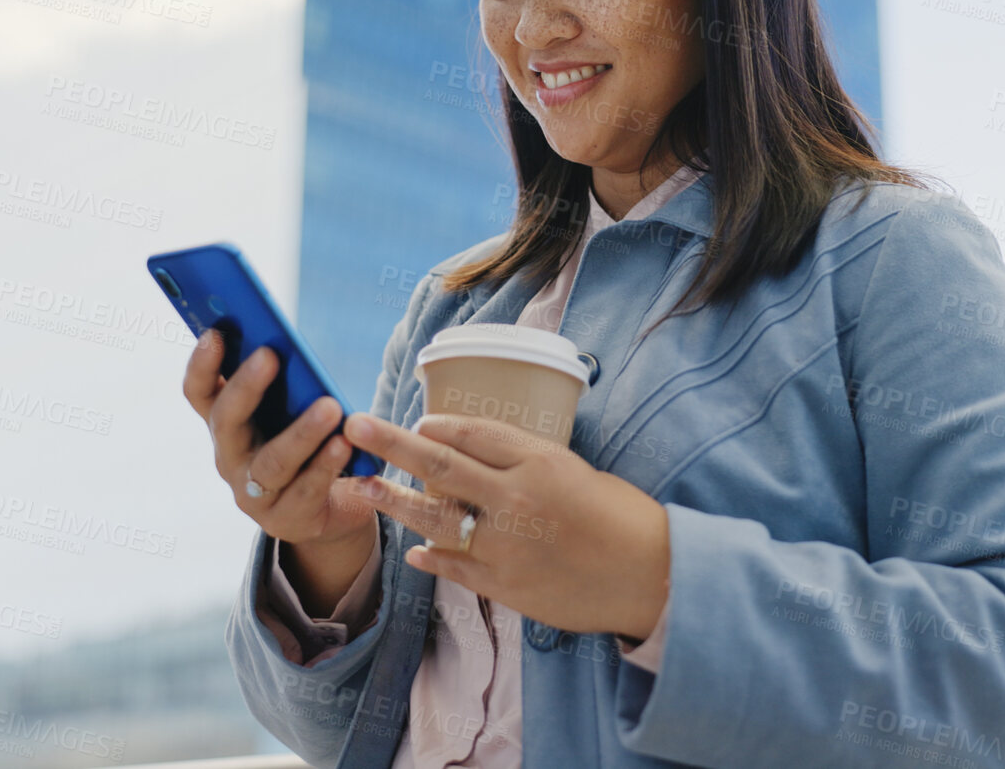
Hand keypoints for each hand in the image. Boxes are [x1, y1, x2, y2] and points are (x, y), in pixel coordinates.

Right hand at [183, 329, 375, 549]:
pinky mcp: (286, 518)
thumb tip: (287, 342)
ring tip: (329, 407)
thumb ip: (283, 385)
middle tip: (270, 355)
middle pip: (227, 421)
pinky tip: (344, 444)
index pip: (199, 393)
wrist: (326, 510)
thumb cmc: (305, 448)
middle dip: (246, 386)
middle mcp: (230, 458)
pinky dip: (326, 466)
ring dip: (301, 432)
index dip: (201, 364)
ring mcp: (253, 493)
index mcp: (225, 426)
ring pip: (272, 461)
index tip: (214, 333)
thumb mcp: (287, 414)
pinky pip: (306, 490)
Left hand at [342, 411, 670, 639]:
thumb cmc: (622, 517)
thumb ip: (528, 464)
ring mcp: (507, 544)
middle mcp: (517, 499)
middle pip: (441, 464)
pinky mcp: (505, 584)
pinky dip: (431, 556)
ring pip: (436, 517)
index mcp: (540, 462)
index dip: (440, 426)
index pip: (475, 434)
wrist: (649, 576)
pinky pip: (454, 565)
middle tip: (355, 426)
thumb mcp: (577, 472)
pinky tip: (414, 550)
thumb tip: (478, 457)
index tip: (416, 420)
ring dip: (395, 501)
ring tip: (365, 487)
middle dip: (392, 444)